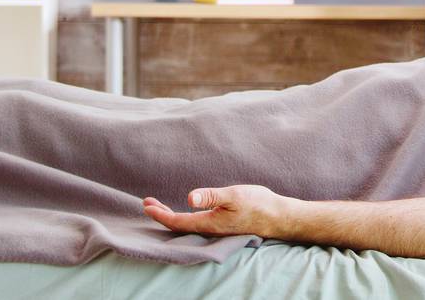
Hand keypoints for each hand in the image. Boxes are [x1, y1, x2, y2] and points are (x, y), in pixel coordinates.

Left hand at [142, 185, 291, 238]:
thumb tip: (189, 198)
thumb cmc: (257, 204)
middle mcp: (209, 230)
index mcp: (209, 223)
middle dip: (161, 215)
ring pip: (186, 226)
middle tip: (147, 204)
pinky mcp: (222, 226)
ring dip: (171, 215)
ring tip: (160, 206)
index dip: (160, 215)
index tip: (146, 205)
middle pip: (178, 226)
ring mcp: (216, 229)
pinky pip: (195, 224)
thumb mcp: (233, 195)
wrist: (278, 216)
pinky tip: (186, 210)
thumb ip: (211, 196)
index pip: (177, 222)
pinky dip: (184, 217)